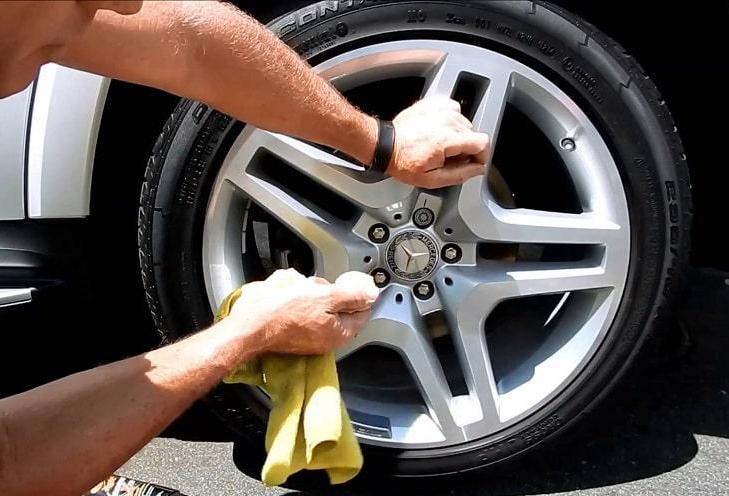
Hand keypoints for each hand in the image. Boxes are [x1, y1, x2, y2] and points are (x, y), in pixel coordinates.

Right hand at [228, 269, 378, 354]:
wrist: (247, 326)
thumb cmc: (282, 312)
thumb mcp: (324, 297)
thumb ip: (352, 296)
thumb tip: (373, 294)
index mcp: (340, 332)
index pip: (362, 309)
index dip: (355, 291)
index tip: (343, 282)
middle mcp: (327, 338)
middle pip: (338, 304)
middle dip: (325, 290)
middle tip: (312, 287)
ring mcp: (309, 336)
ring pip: (317, 303)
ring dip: (308, 291)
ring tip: (294, 289)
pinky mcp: (293, 332)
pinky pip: (300, 307)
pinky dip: (294, 297)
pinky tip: (284, 295)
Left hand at [388, 96, 489, 187]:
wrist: (385, 144)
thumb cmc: (403, 161)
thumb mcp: (431, 179)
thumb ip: (459, 174)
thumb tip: (477, 169)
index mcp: (447, 139)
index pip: (482, 142)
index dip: (481, 156)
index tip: (473, 162)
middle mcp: (446, 120)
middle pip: (472, 134)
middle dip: (465, 148)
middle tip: (447, 157)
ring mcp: (440, 109)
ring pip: (464, 123)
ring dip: (456, 135)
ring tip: (439, 144)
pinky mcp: (435, 103)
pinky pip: (454, 110)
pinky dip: (449, 121)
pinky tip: (438, 131)